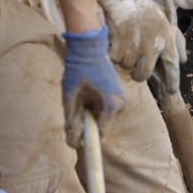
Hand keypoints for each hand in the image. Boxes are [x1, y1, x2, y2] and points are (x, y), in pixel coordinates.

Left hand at [61, 25, 126, 144]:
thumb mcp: (70, 98)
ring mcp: (122, 99)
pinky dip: (96, 104)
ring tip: (82, 95)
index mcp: (111, 107)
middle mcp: (121, 105)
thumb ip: (72, 122)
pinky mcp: (119, 94)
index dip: (86, 135)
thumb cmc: (78, 72)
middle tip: (75, 105)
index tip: (75, 133)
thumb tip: (73, 143)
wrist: (89, 50)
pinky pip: (106, 107)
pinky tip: (89, 91)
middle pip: (101, 123)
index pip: (100, 132)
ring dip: (91, 111)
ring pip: (103, 115)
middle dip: (87, 120)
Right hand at [95, 0, 176, 83]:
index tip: (171, 91)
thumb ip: (177, 43)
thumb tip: (181, 62)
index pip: (173, 66)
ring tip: (127, 44)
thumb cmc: (146, 11)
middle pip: (144, 74)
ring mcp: (134, 44)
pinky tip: (117, 40)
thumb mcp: (167, 23)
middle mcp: (153, 43)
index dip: (173, 81)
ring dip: (125, 60)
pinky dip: (113, 53)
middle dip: (139, 75)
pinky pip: (114, 59)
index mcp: (167, 38)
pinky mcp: (118, 42)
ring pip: (127, 67)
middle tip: (136, 71)